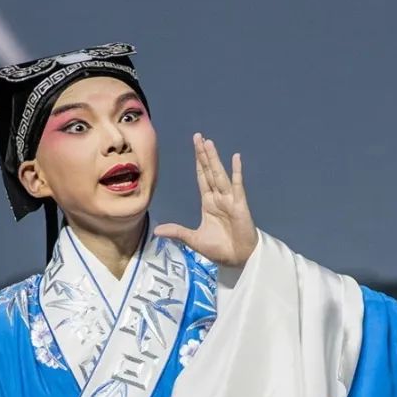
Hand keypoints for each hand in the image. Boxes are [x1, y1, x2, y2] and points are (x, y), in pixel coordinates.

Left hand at [152, 133, 258, 267]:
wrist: (238, 259)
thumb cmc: (219, 249)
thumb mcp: (193, 240)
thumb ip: (177, 232)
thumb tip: (157, 231)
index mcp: (208, 203)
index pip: (202, 178)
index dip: (198, 162)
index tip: (195, 147)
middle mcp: (219, 197)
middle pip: (209, 171)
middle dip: (204, 155)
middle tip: (198, 136)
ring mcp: (230, 199)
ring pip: (219, 175)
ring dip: (214, 159)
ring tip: (208, 143)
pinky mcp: (239, 205)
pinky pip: (237, 185)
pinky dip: (237, 172)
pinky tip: (235, 158)